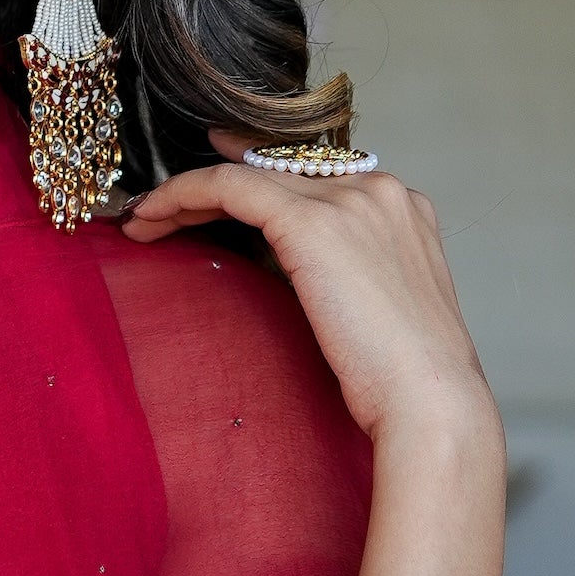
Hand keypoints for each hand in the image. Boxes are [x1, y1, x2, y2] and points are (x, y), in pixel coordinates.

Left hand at [123, 141, 497, 460]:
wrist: (430, 406)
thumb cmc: (404, 382)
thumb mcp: (378, 311)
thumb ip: (344, 274)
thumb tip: (284, 266)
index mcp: (403, 209)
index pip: (313, 173)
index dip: (254, 169)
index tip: (209, 181)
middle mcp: (380, 190)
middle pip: (277, 169)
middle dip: (214, 186)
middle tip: (161, 208)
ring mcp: (350, 199)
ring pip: (247, 172)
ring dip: (186, 193)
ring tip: (144, 220)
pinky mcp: (314, 221)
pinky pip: (229, 186)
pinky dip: (183, 194)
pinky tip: (150, 220)